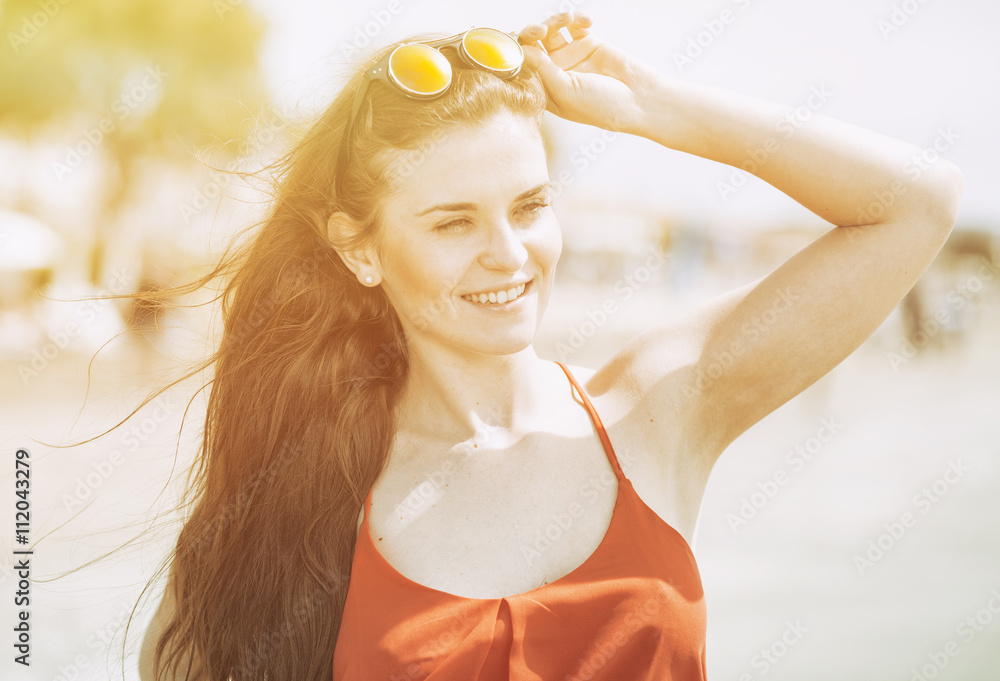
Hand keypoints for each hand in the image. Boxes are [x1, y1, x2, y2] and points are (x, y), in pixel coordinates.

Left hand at [516, 11, 662, 134]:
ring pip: (551, 30)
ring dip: (554, 21)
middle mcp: (554, 72)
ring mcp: (570, 56)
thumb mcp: (565, 90)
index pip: (520, 66)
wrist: (639, 100)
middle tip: (539, 30)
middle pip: (532, 45)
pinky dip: (576, 18)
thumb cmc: (601, 106)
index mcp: (544, 89)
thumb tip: (518, 49)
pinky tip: (586, 21)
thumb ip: (541, 69)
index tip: (511, 43)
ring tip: (566, 20)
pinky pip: (574, 24)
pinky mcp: (587, 42)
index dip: (513, 53)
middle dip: (531, 33)